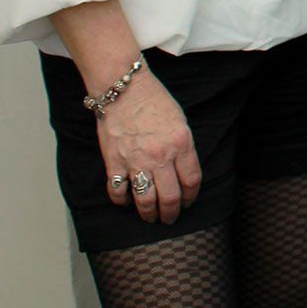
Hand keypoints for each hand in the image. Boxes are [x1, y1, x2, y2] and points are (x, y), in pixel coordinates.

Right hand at [99, 71, 200, 223]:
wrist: (124, 89)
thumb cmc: (154, 102)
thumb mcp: (180, 122)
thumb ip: (183, 148)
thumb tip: (183, 171)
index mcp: (181, 144)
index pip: (192, 180)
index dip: (191, 196)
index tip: (188, 202)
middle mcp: (160, 155)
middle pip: (170, 196)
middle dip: (171, 212)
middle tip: (170, 218)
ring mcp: (136, 160)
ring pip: (145, 200)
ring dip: (149, 213)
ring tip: (151, 217)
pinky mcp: (114, 162)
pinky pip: (118, 191)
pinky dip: (121, 201)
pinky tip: (125, 202)